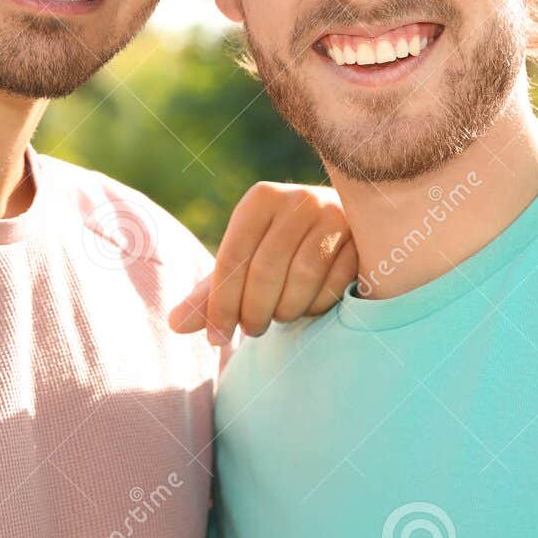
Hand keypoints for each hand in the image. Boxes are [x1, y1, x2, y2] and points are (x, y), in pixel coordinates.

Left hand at [168, 182, 355, 343]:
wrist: (344, 232)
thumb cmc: (281, 252)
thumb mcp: (244, 265)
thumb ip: (210, 294)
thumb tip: (174, 324)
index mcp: (261, 199)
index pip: (231, 258)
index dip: (219, 305)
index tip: (216, 338)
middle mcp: (299, 199)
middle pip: (266, 270)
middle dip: (254, 312)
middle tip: (252, 330)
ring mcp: (335, 215)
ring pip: (302, 278)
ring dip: (286, 311)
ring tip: (280, 316)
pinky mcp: (363, 238)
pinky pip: (335, 285)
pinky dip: (317, 306)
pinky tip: (309, 306)